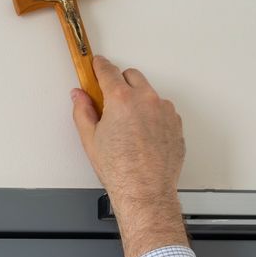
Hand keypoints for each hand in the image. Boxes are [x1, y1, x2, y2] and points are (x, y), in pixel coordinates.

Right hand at [71, 55, 188, 256]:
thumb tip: (79, 96)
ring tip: (128, 126)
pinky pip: (162, 110)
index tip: (96, 65)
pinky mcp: (176, 123)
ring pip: (148, 93)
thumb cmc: (119, 170)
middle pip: (131, 75)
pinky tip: (143, 135)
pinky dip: (152, 115)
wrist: (145, 191)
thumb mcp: (90, 139)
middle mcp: (145, 99)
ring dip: (138, 100)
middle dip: (120, 82)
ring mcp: (164, 110)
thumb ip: (83, 110)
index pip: (108, 70)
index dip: (99, 66)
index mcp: (121, 99)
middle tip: (110, 101)